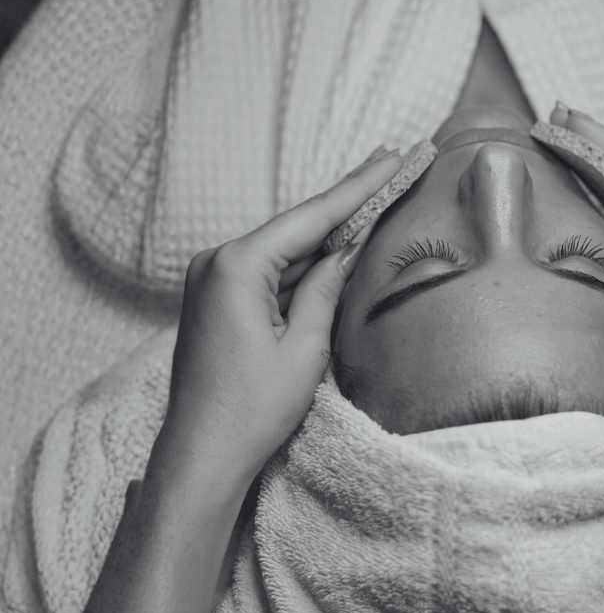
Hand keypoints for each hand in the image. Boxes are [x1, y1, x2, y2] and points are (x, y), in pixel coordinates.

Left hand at [150, 147, 402, 498]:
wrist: (203, 454)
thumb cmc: (252, 410)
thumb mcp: (305, 349)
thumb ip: (325, 290)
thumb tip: (345, 250)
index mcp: (237, 267)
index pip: (311, 217)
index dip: (358, 188)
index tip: (391, 157)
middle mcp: (217, 263)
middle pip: (296, 227)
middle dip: (346, 204)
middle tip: (388, 164)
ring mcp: (212, 280)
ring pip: (283, 250)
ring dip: (327, 236)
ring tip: (374, 202)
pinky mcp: (216, 300)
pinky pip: (268, 273)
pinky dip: (303, 265)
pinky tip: (336, 249)